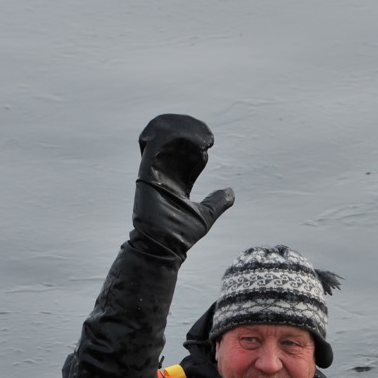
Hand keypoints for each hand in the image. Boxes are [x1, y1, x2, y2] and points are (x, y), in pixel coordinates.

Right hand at [133, 114, 234, 254]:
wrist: (164, 247)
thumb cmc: (180, 235)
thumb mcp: (206, 215)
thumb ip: (217, 202)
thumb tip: (231, 191)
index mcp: (176, 184)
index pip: (187, 158)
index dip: (198, 147)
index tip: (210, 142)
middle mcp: (164, 176)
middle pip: (175, 147)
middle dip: (189, 135)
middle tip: (206, 134)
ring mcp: (153, 174)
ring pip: (163, 143)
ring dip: (178, 131)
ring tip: (197, 132)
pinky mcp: (146, 174)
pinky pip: (152, 147)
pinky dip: (163, 135)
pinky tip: (179, 131)